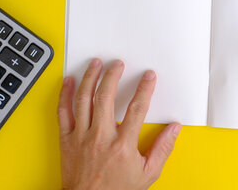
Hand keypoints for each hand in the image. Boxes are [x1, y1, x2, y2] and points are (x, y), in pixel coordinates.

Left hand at [58, 59, 180, 189]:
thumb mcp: (147, 174)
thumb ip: (162, 148)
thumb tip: (174, 129)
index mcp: (123, 144)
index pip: (137, 108)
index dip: (145, 89)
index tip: (149, 76)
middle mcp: (100, 137)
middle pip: (106, 97)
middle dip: (113, 76)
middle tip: (118, 64)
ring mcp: (81, 137)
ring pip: (84, 100)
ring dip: (90, 78)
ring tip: (96, 64)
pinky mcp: (66, 140)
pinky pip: (63, 113)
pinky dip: (65, 95)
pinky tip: (69, 82)